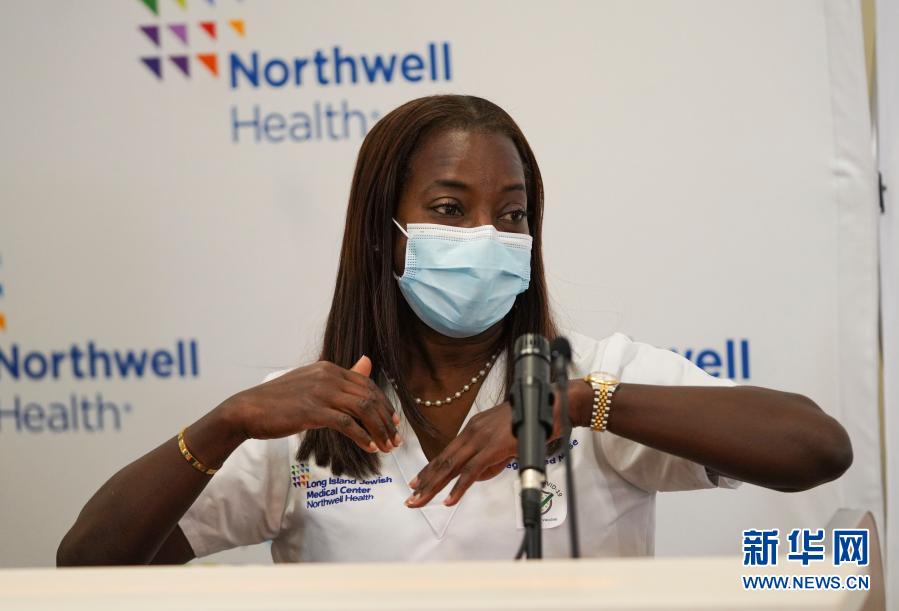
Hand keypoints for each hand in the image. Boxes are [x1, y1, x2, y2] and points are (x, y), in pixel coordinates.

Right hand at [221, 356, 401, 453]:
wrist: (248, 410)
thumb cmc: (279, 401)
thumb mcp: (312, 382)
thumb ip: (341, 377)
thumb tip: (367, 360)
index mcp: (329, 368)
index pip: (368, 384)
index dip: (385, 405)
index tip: (394, 423)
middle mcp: (328, 376)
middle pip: (369, 397)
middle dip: (387, 420)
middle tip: (396, 440)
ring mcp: (320, 392)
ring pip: (363, 410)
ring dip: (379, 431)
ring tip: (386, 447)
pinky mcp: (313, 411)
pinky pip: (347, 424)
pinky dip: (362, 437)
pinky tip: (369, 447)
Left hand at [406, 381, 590, 506]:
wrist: (549, 406)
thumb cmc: (531, 419)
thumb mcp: (505, 439)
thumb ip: (490, 458)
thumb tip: (478, 476)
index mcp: (473, 428)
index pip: (446, 453)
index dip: (430, 469)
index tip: (417, 482)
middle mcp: (472, 432)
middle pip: (443, 461)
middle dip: (425, 481)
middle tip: (411, 497)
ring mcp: (481, 440)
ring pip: (451, 466)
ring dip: (434, 486)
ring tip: (420, 500)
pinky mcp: (492, 449)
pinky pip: (471, 472)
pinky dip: (458, 488)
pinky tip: (449, 500)